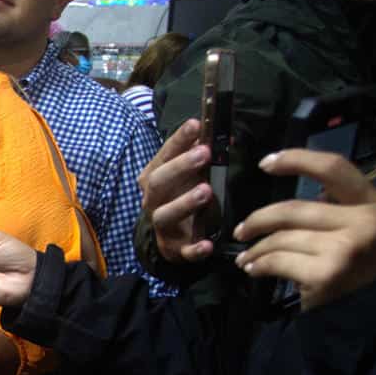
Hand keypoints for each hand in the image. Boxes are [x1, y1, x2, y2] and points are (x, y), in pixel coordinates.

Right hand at [138, 119, 218, 262]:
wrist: (170, 236)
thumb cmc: (180, 195)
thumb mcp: (187, 174)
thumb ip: (199, 154)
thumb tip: (222, 132)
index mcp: (153, 177)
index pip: (163, 155)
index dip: (178, 140)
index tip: (196, 124)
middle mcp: (153, 200)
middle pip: (159, 182)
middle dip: (180, 166)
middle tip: (204, 153)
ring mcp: (163, 226)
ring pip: (165, 215)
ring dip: (184, 203)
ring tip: (206, 190)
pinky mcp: (175, 249)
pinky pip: (183, 251)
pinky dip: (194, 249)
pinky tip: (207, 244)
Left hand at [233, 150, 375, 308]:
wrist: (368, 314)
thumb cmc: (356, 267)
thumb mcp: (358, 228)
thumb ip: (335, 205)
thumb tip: (290, 180)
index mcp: (373, 204)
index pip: (333, 167)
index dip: (297, 159)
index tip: (265, 164)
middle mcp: (364, 223)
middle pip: (296, 208)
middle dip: (260, 219)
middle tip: (241, 229)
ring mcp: (345, 249)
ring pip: (283, 237)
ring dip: (256, 247)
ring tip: (246, 256)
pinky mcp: (326, 274)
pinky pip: (278, 261)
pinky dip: (260, 264)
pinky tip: (254, 269)